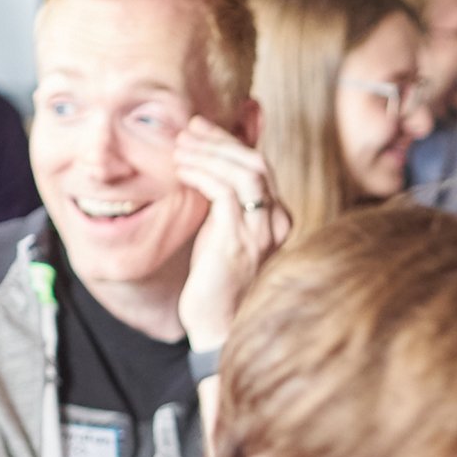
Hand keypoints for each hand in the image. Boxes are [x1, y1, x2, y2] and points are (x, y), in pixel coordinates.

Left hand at [174, 116, 289, 351]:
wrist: (219, 327)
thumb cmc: (216, 284)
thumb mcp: (222, 236)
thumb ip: (222, 207)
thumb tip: (202, 174)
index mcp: (276, 219)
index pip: (259, 167)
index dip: (230, 143)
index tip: (200, 130)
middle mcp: (276, 222)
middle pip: (256, 163)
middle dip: (220, 141)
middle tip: (188, 129)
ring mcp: (261, 231)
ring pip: (245, 172)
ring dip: (209, 153)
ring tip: (180, 147)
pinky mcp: (239, 239)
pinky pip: (225, 192)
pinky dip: (203, 174)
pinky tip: (182, 170)